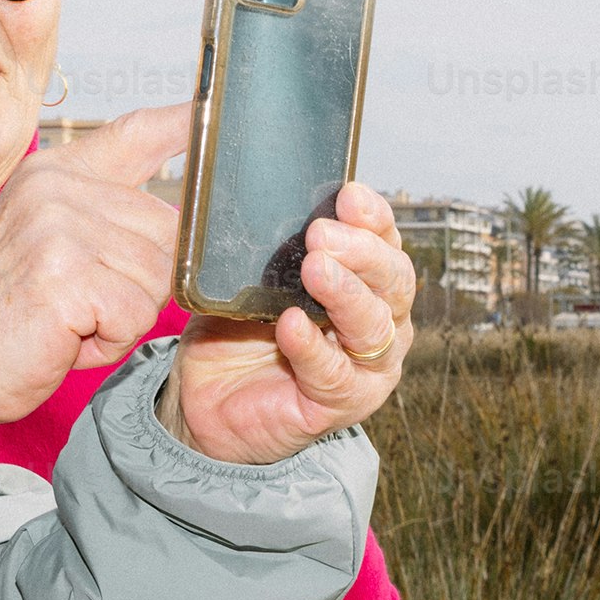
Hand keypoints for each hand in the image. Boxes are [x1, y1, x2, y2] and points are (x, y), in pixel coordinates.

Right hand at [0, 105, 183, 424]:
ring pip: (158, 276)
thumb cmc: (6, 312)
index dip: (184, 122)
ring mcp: (59, 227)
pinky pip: (135, 313)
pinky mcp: (65, 275)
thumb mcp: (48, 241)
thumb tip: (181, 211)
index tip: (214, 106)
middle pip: (168, 230)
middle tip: (83, 301)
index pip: (137, 132)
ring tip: (71, 318)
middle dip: (142, 282)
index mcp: (56, 172)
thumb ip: (105, 214)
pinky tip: (67, 336)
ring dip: (124, 315)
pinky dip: (111, 340)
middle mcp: (58, 188)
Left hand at [164, 182, 413, 465]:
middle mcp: (380, 320)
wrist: (206, 399)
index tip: (348, 196)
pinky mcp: (341, 404)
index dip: (372, 217)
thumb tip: (245, 207)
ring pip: (375, 325)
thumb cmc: (237, 330)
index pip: (384, 240)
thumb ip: (260, 247)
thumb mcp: (246, 278)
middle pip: (393, 280)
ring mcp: (367, 366)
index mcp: (366, 280)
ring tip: (314, 270)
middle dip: (361, 251)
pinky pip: (334, 374)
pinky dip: (312, 348)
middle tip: (321, 233)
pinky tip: (291, 326)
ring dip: (346, 294)